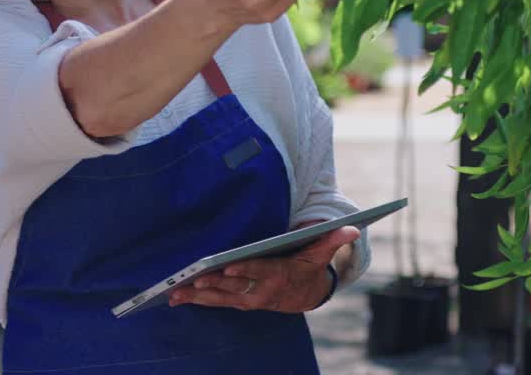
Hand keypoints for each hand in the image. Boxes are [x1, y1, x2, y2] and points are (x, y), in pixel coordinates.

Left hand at [169, 226, 358, 312]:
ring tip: (178, 291)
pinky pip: (217, 303)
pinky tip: (179, 297)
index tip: (228, 268)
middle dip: (214, 285)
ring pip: (222, 298)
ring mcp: (249, 299)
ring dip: (200, 295)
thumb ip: (333, 240)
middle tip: (194, 280)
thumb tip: (352, 227)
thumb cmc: (309, 267)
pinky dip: (198, 300)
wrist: (306, 296)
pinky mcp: (240, 302)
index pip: (260, 272)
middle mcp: (262, 291)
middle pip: (235, 288)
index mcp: (279, 275)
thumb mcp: (321, 253)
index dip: (244, 272)